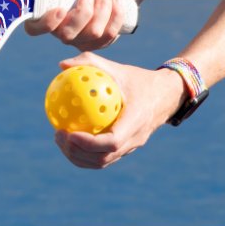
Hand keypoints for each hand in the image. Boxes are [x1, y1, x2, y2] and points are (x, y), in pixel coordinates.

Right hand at [25, 0, 134, 50]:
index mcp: (47, 16)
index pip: (34, 29)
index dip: (45, 24)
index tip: (60, 9)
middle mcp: (61, 32)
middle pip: (67, 35)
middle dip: (83, 13)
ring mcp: (80, 41)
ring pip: (92, 33)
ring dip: (102, 9)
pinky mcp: (99, 44)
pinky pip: (108, 35)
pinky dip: (115, 15)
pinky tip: (116, 1)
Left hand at [53, 52, 187, 168]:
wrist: (166, 95)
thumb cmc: (138, 79)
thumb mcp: (117, 68)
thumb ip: (90, 63)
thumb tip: (61, 65)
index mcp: (136, 121)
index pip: (112, 141)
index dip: (89, 143)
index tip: (69, 133)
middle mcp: (135, 139)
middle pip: (103, 158)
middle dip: (77, 152)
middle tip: (58, 134)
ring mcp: (131, 147)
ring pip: (102, 162)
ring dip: (78, 156)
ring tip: (59, 139)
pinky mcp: (126, 149)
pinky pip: (103, 157)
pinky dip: (84, 153)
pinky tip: (68, 138)